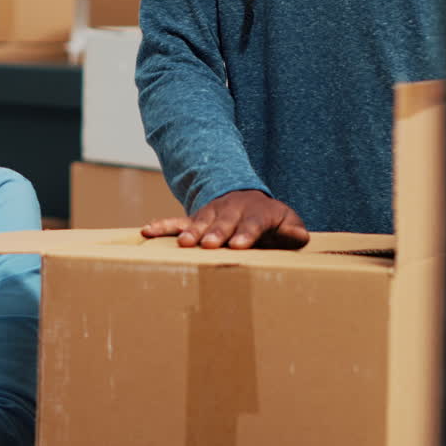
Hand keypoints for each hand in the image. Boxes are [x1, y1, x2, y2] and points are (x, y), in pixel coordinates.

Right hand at [141, 189, 309, 248]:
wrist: (246, 200)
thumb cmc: (270, 219)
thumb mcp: (287, 221)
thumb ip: (293, 231)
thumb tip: (298, 236)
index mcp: (257, 213)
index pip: (253, 223)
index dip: (246, 233)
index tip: (239, 245)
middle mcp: (232, 210)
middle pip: (224, 222)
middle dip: (216, 233)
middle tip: (209, 245)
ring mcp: (211, 214)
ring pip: (200, 221)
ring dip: (191, 232)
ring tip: (185, 244)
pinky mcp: (195, 220)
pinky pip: (176, 221)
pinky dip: (162, 225)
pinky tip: (147, 230)